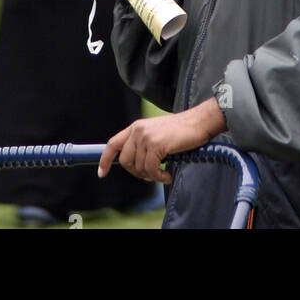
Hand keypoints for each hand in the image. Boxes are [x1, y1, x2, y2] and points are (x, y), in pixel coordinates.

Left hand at [98, 98, 227, 183]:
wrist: (198, 123)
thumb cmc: (180, 131)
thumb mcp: (156, 133)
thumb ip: (143, 144)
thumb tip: (134, 165)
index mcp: (136, 127)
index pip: (113, 144)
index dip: (105, 160)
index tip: (102, 173)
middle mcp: (138, 130)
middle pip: (126, 161)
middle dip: (136, 173)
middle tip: (151, 175)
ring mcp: (146, 137)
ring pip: (139, 168)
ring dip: (151, 175)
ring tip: (163, 172)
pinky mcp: (156, 144)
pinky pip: (151, 169)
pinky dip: (159, 176)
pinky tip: (167, 174)